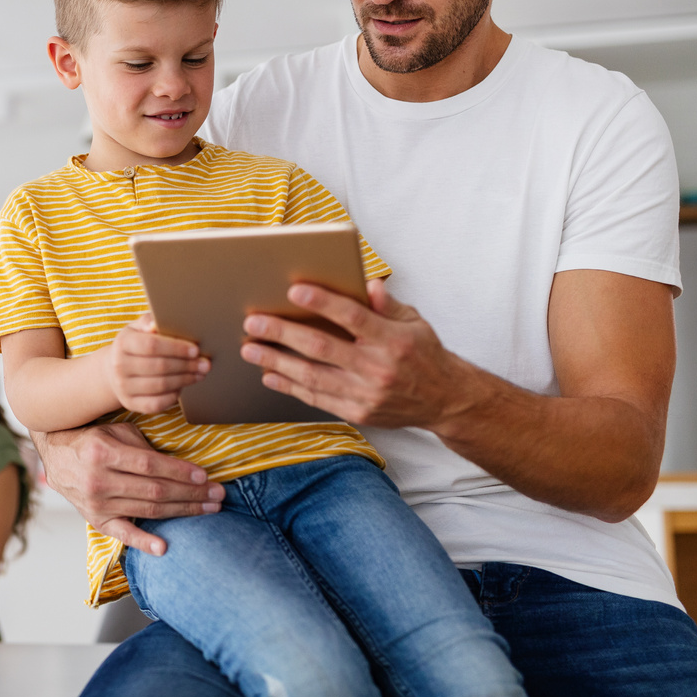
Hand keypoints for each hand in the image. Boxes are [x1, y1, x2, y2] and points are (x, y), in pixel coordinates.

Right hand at [33, 422, 223, 555]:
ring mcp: (96, 504)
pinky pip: (123, 534)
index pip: (151, 465)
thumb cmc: (92, 440)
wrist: (56, 456)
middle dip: (191, 493)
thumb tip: (180, 464)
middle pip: (155, 490)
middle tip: (218, 494)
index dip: (181, 472)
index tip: (205, 476)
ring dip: (183, 511)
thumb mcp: (115, 432)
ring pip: (148, 510)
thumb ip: (143, 447)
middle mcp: (98, 480)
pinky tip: (164, 547)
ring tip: (208, 509)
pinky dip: (143, 542)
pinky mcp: (96, 520)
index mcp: (103, 452)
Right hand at [99, 313, 208, 412]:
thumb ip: (149, 322)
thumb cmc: (134, 345)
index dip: (176, 348)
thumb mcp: (137, 329)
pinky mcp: (130, 403)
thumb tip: (156, 325)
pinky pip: (156, 404)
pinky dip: (172, 396)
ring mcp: (123, 387)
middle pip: (159, 366)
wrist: (113, 370)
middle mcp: (120, 366)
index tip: (195, 349)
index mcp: (123, 343)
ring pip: (160, 385)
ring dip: (184, 380)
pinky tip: (182, 388)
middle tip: (205, 364)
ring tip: (199, 374)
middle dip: (186, 365)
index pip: (152, 345)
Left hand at [239, 278, 486, 430]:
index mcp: (393, 340)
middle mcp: (378, 368)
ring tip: (250, 348)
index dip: (323, 303)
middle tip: (254, 321)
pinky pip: (317, 399)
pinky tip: (269, 375)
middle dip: (283, 333)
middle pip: (322, 347)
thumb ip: (387, 304)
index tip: (294, 291)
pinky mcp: (359, 413)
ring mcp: (367, 394)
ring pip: (313, 377)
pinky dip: (290, 387)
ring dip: (277, 362)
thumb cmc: (424, 354)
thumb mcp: (414, 321)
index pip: (353, 317)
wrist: (445, 401)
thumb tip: (366, 283)